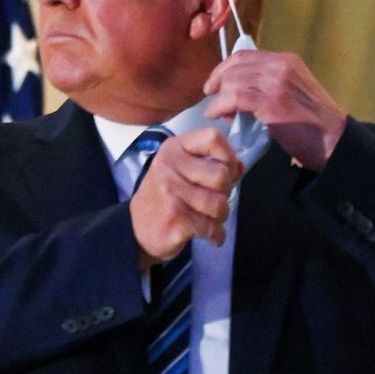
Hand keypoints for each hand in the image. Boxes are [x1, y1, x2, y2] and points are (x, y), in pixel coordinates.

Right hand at [129, 128, 243, 267]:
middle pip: (222, 175)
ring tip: (209, 218)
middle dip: (225, 193)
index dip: (228, 156)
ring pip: (220, 204)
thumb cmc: (163, 198)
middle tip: (213, 201)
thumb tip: (240, 166)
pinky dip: (217, 235)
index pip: (213, 138)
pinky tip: (210, 235)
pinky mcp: (175, 219)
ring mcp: (171, 193)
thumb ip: (210, 163)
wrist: (134, 230)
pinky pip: (212, 227)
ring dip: (221, 216)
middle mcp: (170, 167)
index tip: (225, 171)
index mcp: (174, 149)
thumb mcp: (180, 171)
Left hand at [203, 50, 347, 171]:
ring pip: (232, 80)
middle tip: (211, 98)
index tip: (215, 82)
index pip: (245, 55)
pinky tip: (216, 115)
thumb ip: (267, 87)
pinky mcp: (271, 102)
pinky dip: (220, 106)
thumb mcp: (292, 93)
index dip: (224, 68)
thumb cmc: (311, 124)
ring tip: (217, 111)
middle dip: (218, 81)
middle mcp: (281, 66)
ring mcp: (276, 82)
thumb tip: (236, 93)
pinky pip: (234, 97)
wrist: (332, 140)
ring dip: (218, 97)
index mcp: (287, 60)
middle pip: (235, 65)